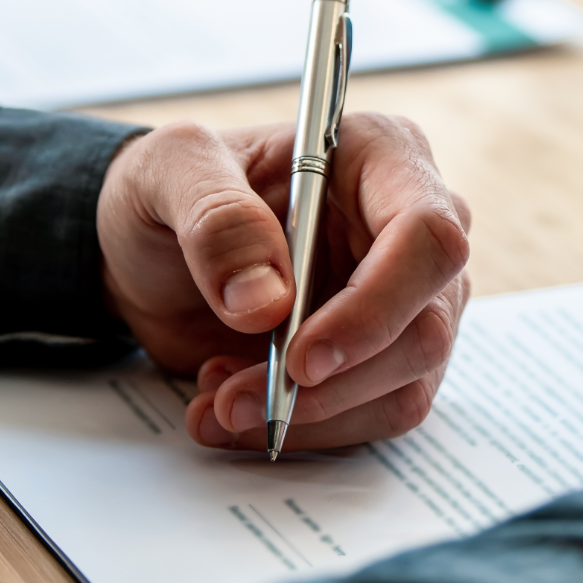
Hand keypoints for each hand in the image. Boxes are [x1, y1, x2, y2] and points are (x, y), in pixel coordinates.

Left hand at [95, 115, 471, 452]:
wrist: (155, 248)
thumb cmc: (174, 189)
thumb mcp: (167, 172)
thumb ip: (215, 220)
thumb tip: (266, 302)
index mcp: (382, 156)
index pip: (427, 237)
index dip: (376, 307)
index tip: (300, 358)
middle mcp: (412, 225)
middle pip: (426, 326)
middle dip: (333, 383)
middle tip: (237, 400)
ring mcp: (409, 295)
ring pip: (406, 383)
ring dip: (312, 414)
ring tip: (221, 399)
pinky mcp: (386, 351)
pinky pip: (375, 412)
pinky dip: (307, 426)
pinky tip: (236, 401)